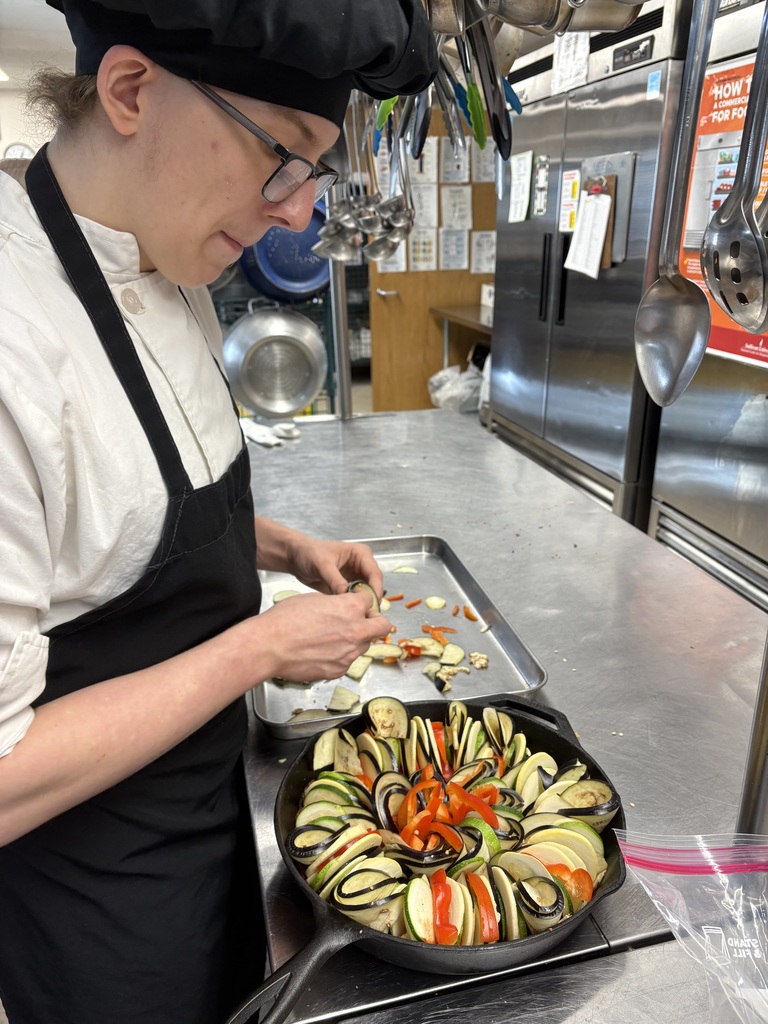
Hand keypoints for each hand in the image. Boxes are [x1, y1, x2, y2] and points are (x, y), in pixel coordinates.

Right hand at [259, 590, 390, 682]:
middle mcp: (355, 631)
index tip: (358, 603)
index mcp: (350, 608)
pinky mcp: (339, 670)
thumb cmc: (285, 620)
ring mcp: (349, 653)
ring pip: (364, 645)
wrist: (268, 646)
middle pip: (382, 626)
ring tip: (332, 639)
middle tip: (362, 622)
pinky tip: (321, 652)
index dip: (363, 601)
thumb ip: (336, 603)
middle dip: (375, 622)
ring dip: (355, 640)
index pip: (371, 601)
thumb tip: (342, 606)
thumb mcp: (313, 599)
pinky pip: (347, 661)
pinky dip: (340, 656)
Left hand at [286, 537, 383, 608]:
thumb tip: (345, 595)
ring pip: (366, 593)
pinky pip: (355, 597)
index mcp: (361, 554)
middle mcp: (361, 565)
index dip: (376, 588)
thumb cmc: (310, 553)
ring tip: (358, 615)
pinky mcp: (348, 586)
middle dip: (371, 598)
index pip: (374, 573)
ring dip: (363, 603)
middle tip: (367, 613)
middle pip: (373, 585)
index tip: (373, 602)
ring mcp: (355, 576)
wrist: (297, 558)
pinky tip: (348, 613)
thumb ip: (335, 580)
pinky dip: (353, 604)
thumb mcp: (323, 565)